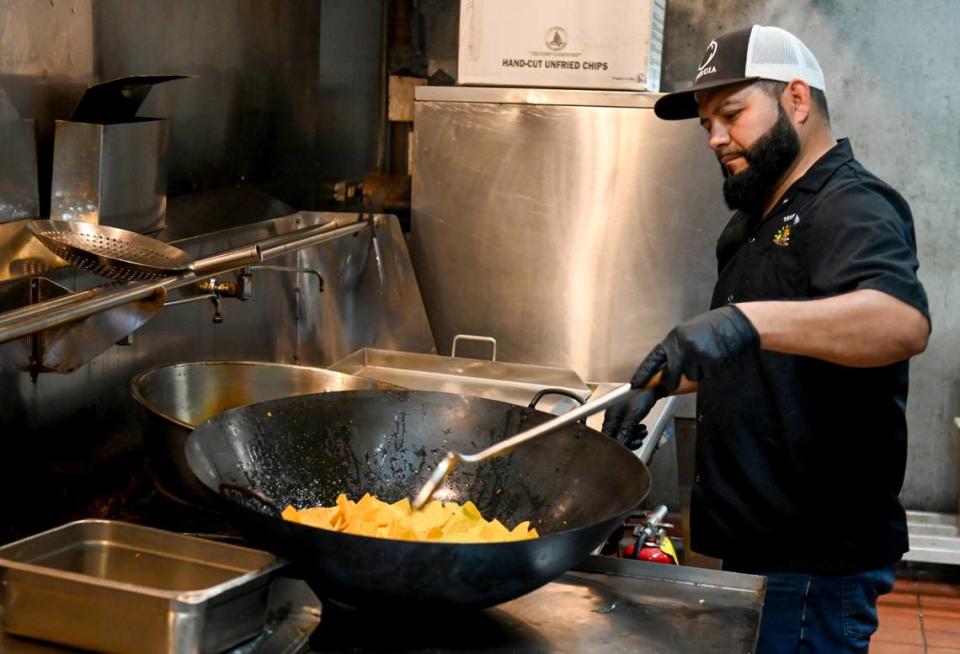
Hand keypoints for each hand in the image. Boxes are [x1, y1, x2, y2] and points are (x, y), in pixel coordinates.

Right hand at [601, 389, 655, 448]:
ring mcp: (618, 415)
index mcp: (610, 415)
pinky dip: (634, 430)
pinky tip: (641, 429)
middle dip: (628, 440)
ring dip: (633, 436)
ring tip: (642, 433)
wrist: (652, 384)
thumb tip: (622, 444)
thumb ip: (626, 430)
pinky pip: (627, 427)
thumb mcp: (634, 414)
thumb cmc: (642, 394)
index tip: (629, 447)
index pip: (607, 436)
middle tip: (638, 441)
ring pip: (622, 432)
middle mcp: (612, 416)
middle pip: (615, 436)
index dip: (618, 444)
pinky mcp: (625, 415)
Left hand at [631, 305, 758, 395]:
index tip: (635, 384)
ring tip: (706, 357)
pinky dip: (710, 371)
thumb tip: (664, 370)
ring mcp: (697, 355)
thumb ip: (675, 350)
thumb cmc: (710, 327)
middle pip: (670, 376)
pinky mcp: (711, 362)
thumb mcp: (686, 334)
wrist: (734, 322)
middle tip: (674, 385)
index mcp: (673, 339)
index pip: (653, 359)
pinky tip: (715, 358)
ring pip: (691, 377)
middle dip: (672, 383)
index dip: (643, 373)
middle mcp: (683, 347)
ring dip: (698, 372)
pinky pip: (706, 376)